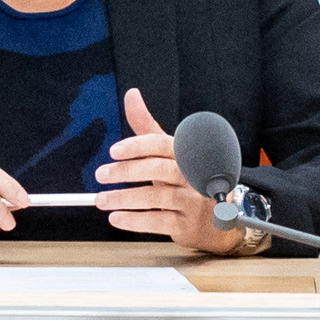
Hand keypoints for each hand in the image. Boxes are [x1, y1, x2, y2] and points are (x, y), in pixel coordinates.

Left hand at [93, 87, 255, 255]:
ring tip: (102, 200)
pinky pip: (159, 222)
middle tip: (102, 174)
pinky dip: (135, 221)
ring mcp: (192, 201)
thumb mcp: (169, 152)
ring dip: (124, 199)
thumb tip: (132, 95)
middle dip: (127, 171)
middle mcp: (192, 175)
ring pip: (156, 197)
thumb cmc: (186, 179)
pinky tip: (117, 218)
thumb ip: (147, 127)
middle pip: (159, 169)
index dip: (137, 146)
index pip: (161, 144)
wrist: (218, 218)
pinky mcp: (188, 225)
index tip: (113, 151)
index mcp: (186, 153)